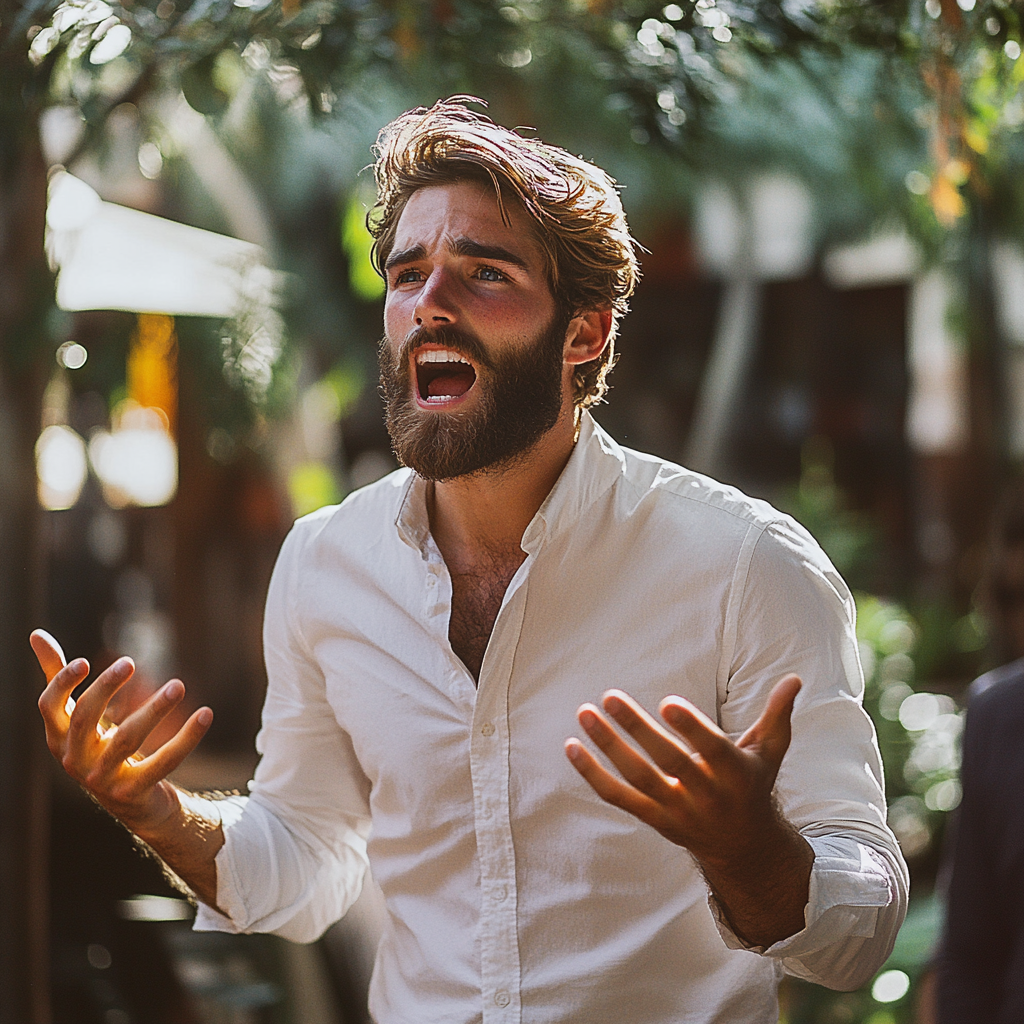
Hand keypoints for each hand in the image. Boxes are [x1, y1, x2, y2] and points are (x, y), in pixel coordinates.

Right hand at [32, 629, 212, 835]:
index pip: (49, 708)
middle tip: (130, 661)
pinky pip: (163, 762)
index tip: (83, 661)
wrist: (130, 802)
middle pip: (85, 721)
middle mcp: (75, 760)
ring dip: (154, 709)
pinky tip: (205, 714)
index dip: (62, 684)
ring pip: (127, 740)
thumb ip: (57, 675)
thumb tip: (35, 634)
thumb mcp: (77, 714)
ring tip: (178, 685)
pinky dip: (186, 738)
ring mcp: (103, 779)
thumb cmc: (99, 747)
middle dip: (105, 689)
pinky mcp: (135, 791)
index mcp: (59, 738)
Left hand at [565, 675, 811, 944]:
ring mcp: (677, 811)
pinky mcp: (655, 820)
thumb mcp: (770, 753)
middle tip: (611, 696)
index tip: (668, 701)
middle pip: (668, 763)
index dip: (691, 728)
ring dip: (607, 747)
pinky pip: (618, 798)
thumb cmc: (753, 785)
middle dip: (638, 729)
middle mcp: (706, 797)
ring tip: (585, 713)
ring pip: (637, 779)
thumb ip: (777, 715)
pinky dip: (593, 774)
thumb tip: (794, 679)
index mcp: (736, 775)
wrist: (745, 848)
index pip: (712, 750)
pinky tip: (572, 747)